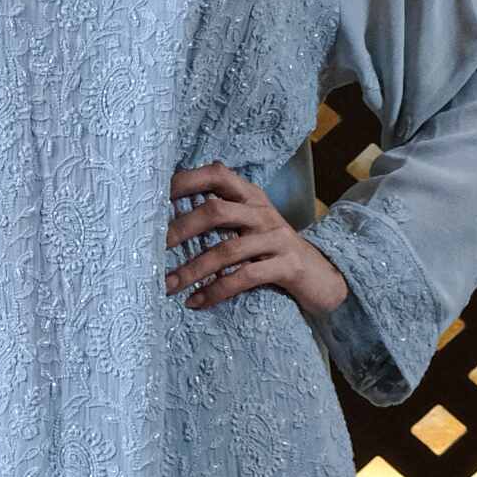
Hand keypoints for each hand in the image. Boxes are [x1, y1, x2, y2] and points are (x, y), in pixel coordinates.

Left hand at [164, 162, 350, 317]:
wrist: (323, 278)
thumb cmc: (274, 253)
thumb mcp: (251, 227)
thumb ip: (223, 215)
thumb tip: (171, 213)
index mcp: (252, 197)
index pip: (217, 174)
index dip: (186, 180)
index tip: (154, 195)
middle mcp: (263, 212)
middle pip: (216, 210)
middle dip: (180, 230)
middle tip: (152, 250)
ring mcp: (277, 238)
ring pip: (227, 250)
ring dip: (192, 270)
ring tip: (168, 286)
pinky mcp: (287, 266)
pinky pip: (245, 278)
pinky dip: (216, 291)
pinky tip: (197, 302)